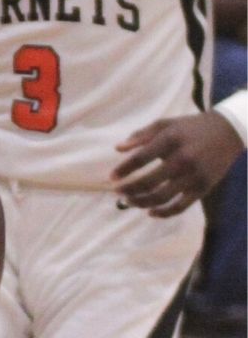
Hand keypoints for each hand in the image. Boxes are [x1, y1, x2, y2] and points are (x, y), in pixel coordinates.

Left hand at [112, 111, 243, 216]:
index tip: (111, 177)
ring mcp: (194, 176)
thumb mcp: (165, 124)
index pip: (141, 158)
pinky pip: (180, 207)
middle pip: (149, 181)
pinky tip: (149, 212)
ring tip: (128, 201)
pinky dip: (163, 213)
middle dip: (129, 189)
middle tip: (117, 192)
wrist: (227, 132)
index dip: (124, 169)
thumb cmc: (189, 128)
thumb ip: (140, 136)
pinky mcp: (203, 188)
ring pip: (162, 197)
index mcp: (171, 140)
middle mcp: (183, 159)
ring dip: (141, 202)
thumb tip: (117, 149)